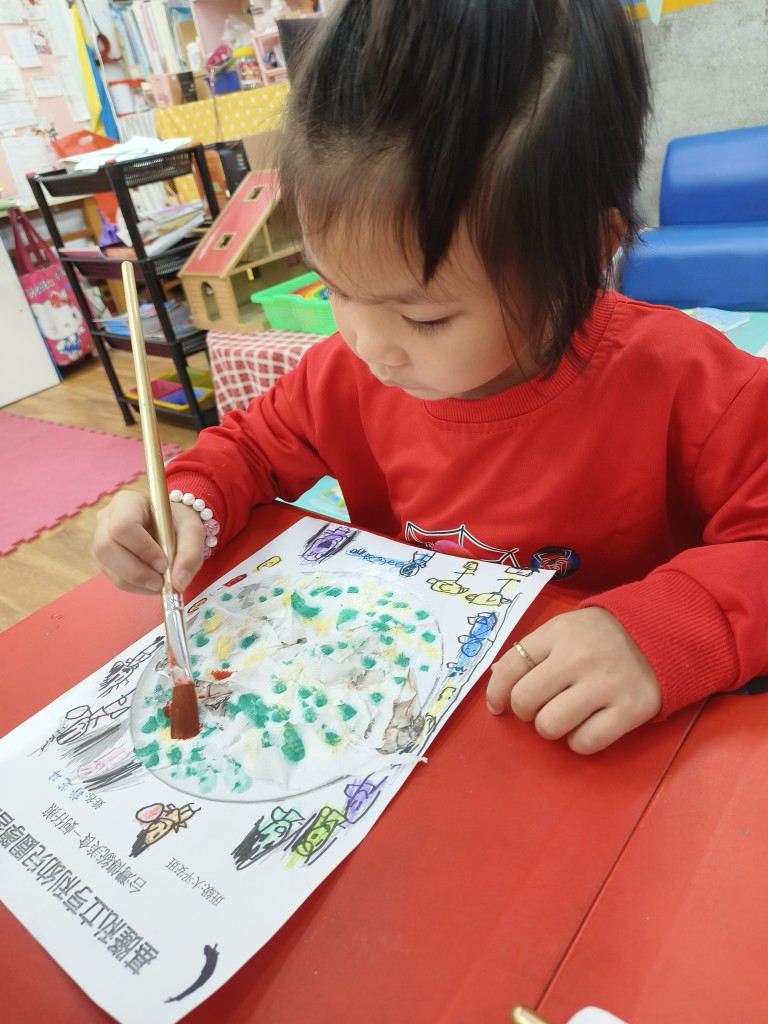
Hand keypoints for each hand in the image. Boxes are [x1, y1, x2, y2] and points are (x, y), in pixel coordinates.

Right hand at [92, 490, 204, 595]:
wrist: (171, 527)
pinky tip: (152, 583)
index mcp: (127, 502)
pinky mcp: (104, 558)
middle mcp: (107, 518)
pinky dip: (134, 586)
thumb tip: (178, 584)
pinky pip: (113, 577)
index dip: (142, 549)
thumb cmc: (178, 523)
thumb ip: (190, 554)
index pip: (123, 525)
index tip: (163, 563)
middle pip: (107, 547)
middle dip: (135, 571)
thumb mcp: (193, 531)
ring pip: (107, 566)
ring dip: (135, 582)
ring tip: (160, 583)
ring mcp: (101, 538)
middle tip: (161, 581)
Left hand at [486, 607, 661, 753]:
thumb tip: (498, 680)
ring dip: (550, 729)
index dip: (496, 693)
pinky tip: (585, 727)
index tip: (498, 706)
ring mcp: (605, 685)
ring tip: (563, 717)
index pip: (509, 668)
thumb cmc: (605, 634)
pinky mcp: (630, 710)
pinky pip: (585, 743)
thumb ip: (534, 651)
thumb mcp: (566, 628)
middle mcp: (578, 658)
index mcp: (558, 633)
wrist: (664, 632)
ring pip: (550, 726)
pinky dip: (578, 742)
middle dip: (524, 712)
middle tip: (537, 709)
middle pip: (525, 701)